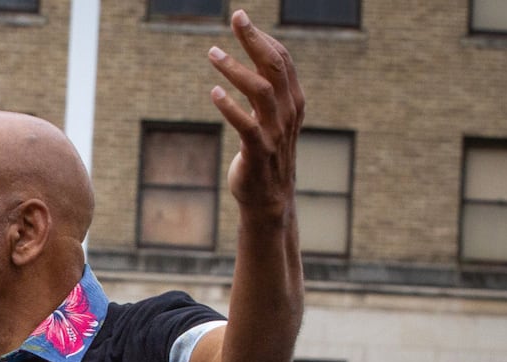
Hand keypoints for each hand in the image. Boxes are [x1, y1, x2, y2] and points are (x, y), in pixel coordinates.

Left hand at [207, 9, 304, 221]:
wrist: (269, 198)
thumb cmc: (266, 154)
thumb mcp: (272, 119)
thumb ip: (267, 93)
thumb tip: (257, 62)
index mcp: (293, 100)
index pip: (281, 59)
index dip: (262, 37)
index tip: (241, 19)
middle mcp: (288, 111)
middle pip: (274, 66)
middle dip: (254, 39)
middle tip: (235, 18)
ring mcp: (275, 131)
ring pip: (259, 89)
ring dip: (235, 68)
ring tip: (213, 53)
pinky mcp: (259, 150)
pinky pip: (245, 123)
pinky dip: (229, 106)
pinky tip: (214, 92)